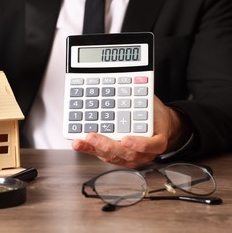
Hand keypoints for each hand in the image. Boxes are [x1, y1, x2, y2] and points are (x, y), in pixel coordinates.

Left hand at [72, 96, 189, 167]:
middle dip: (107, 145)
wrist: (157, 128)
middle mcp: (143, 153)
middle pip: (127, 154)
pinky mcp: (117, 157)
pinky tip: (80, 144)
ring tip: (80, 141)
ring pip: (112, 157)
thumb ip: (143, 97)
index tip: (126, 139)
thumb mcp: (152, 104)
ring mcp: (129, 158)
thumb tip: (128, 80)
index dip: (140, 145)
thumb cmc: (154, 116)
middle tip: (93, 136)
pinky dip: (90, 149)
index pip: (152, 145)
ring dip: (94, 149)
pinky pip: (103, 156)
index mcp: (157, 141)